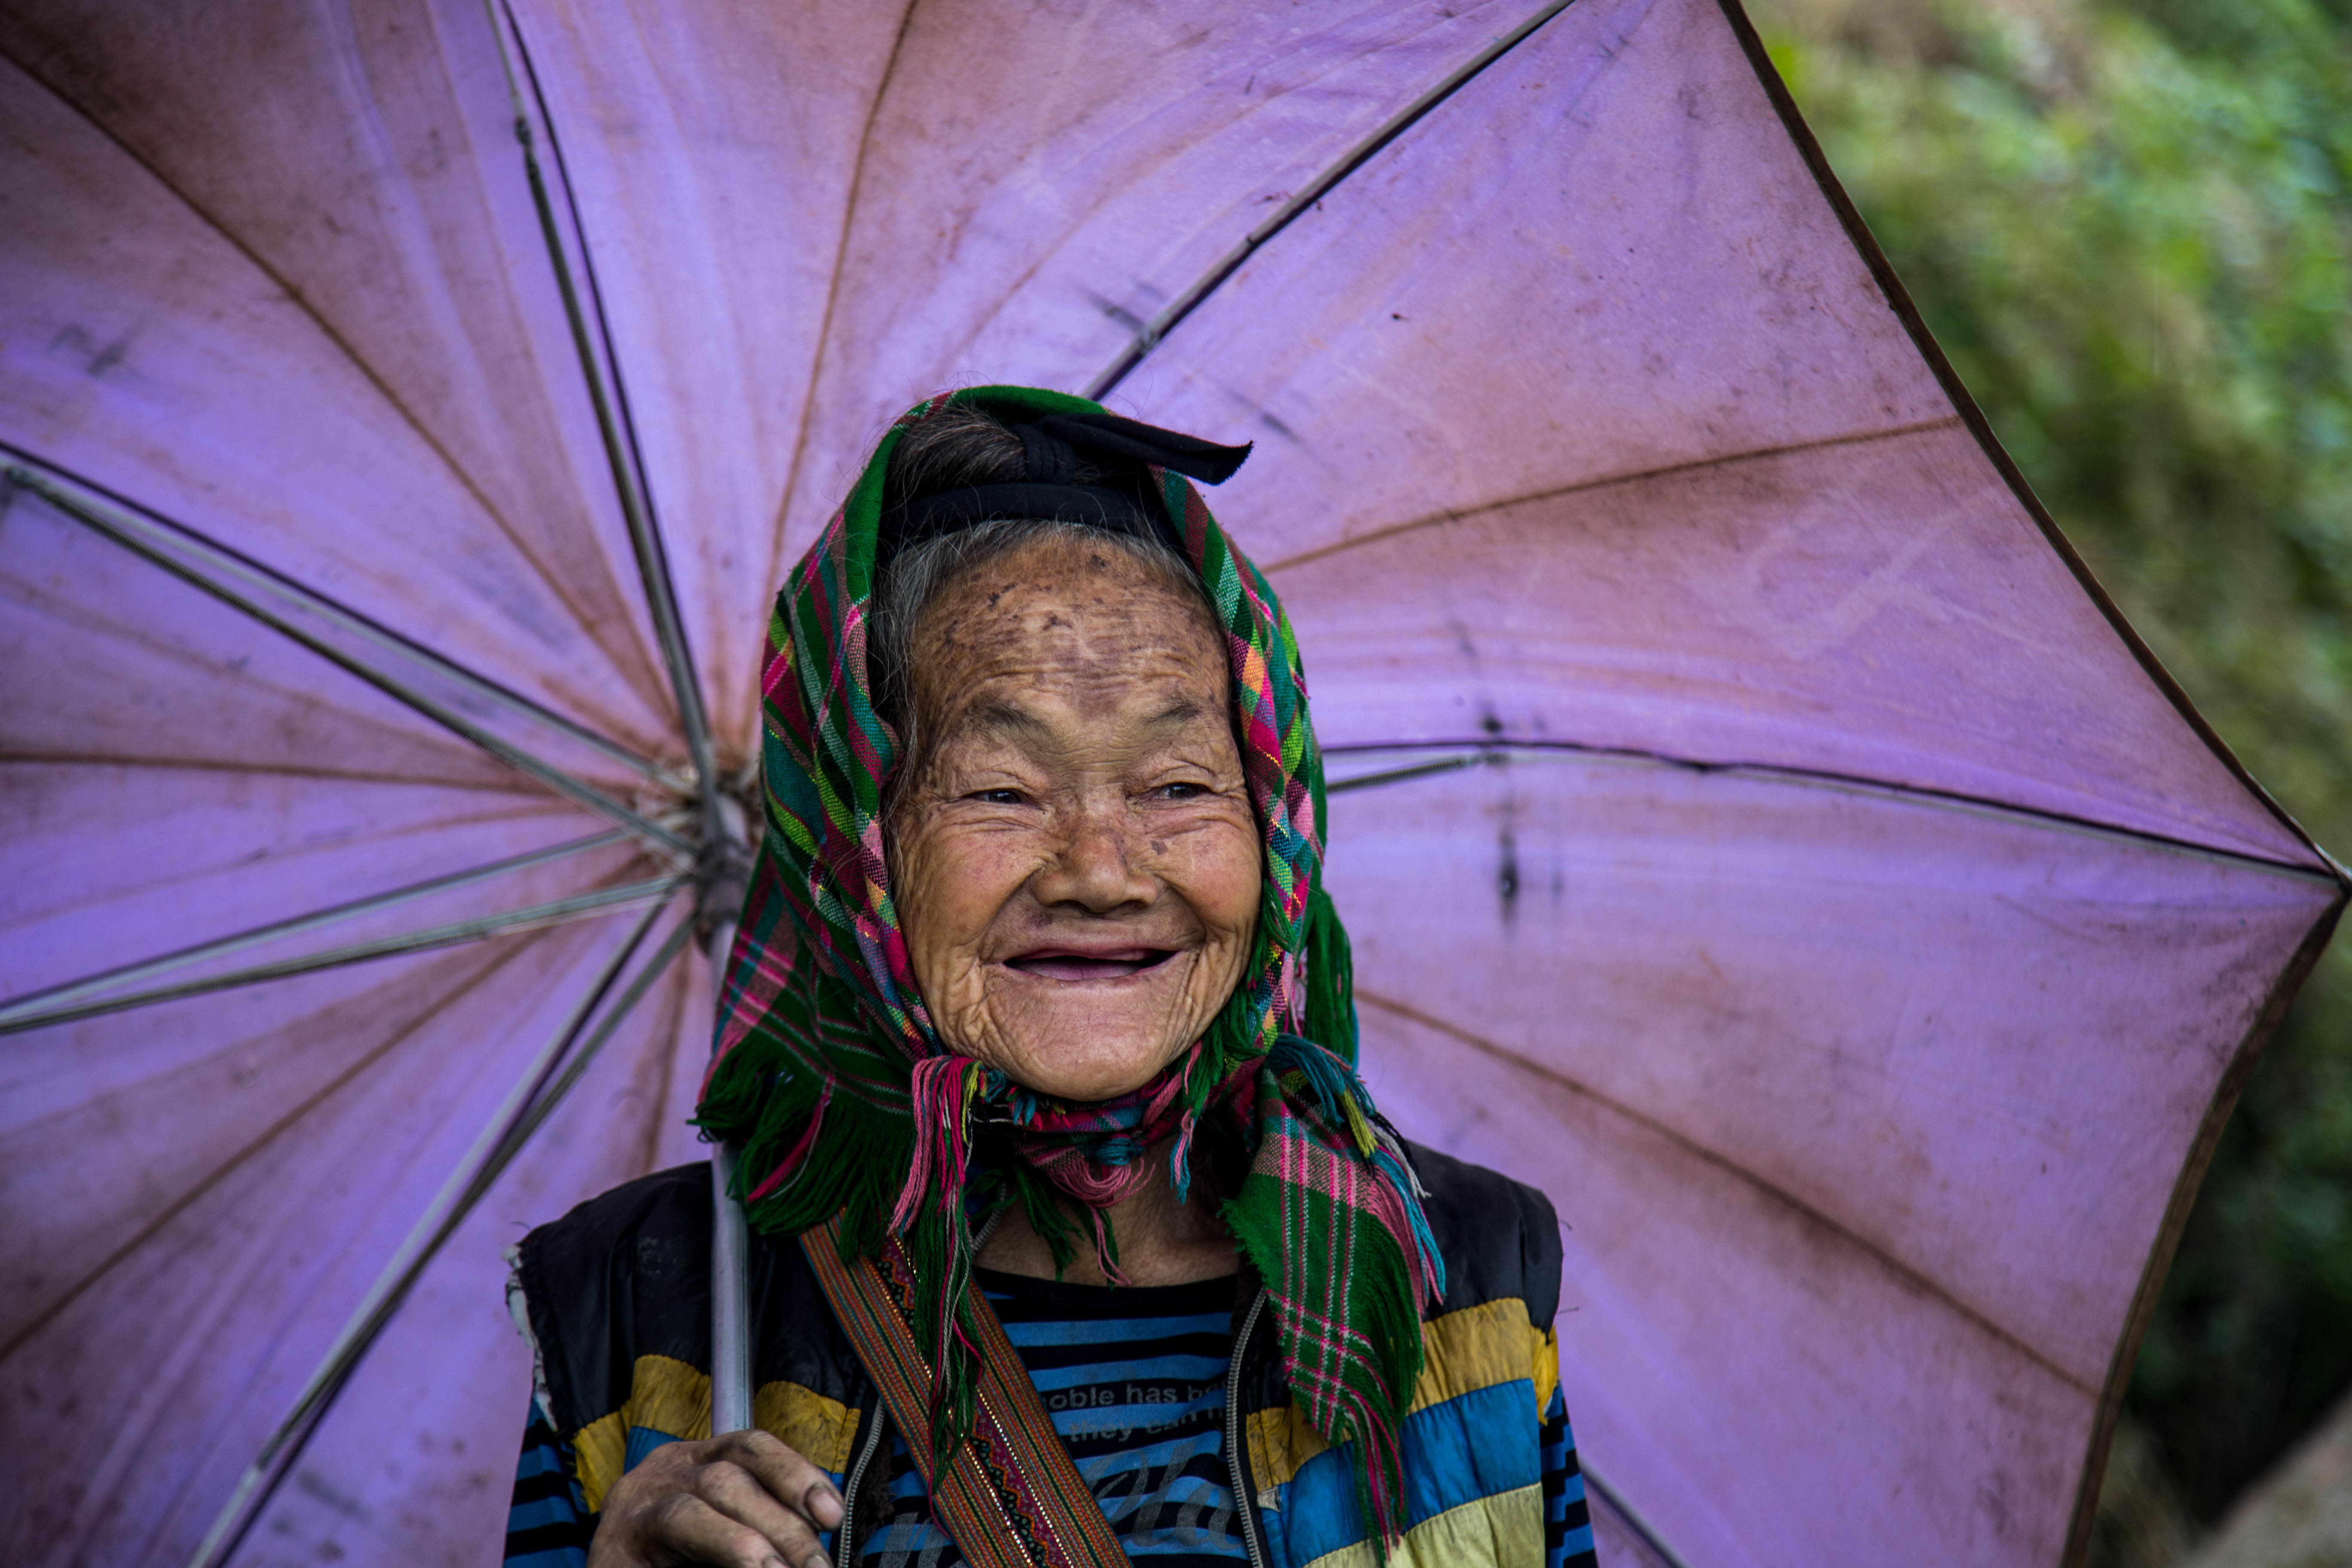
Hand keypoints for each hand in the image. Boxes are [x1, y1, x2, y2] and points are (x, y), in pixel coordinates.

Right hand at [586, 1428, 844, 1567]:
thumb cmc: (678, 1556)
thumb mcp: (725, 1530)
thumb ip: (763, 1526)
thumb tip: (815, 1551)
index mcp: (696, 1460)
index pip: (750, 1447)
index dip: (796, 1474)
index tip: (833, 1514)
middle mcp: (662, 1473)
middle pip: (728, 1479)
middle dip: (781, 1524)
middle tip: (816, 1565)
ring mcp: (631, 1509)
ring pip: (690, 1512)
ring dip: (741, 1545)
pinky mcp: (610, 1551)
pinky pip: (665, 1537)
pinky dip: (713, 1556)